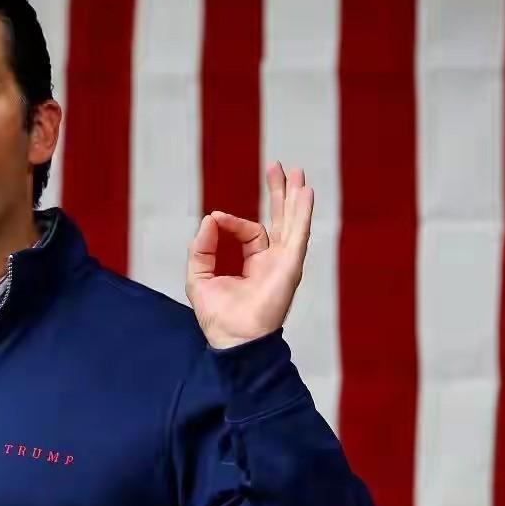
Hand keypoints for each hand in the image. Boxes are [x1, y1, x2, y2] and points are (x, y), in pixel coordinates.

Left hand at [185, 162, 313, 348]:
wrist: (233, 338)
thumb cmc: (218, 316)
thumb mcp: (199, 275)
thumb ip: (202, 246)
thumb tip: (210, 218)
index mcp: (256, 263)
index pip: (249, 231)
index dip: (231, 222)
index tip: (216, 220)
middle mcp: (274, 261)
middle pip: (280, 219)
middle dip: (279, 193)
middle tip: (278, 166)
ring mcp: (284, 262)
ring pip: (292, 222)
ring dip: (295, 196)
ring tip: (297, 172)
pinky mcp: (290, 266)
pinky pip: (298, 234)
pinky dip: (302, 212)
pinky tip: (305, 193)